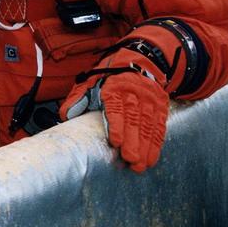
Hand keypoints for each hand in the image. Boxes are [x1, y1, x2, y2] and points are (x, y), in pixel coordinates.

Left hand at [60, 50, 171, 171]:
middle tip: (130, 160)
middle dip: (133, 142)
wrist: (139, 61)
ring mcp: (149, 99)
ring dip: (145, 147)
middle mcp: (134, 92)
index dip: (116, 125)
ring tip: (140, 165)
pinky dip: (156, 144)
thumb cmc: (110, 78)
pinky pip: (159, 126)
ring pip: (148, 125)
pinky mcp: (161, 105)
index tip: (115, 142)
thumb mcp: (91, 82)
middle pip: (134, 118)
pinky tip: (151, 158)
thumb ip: (78, 99)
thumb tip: (66, 115)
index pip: (116, 106)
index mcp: (114, 87)